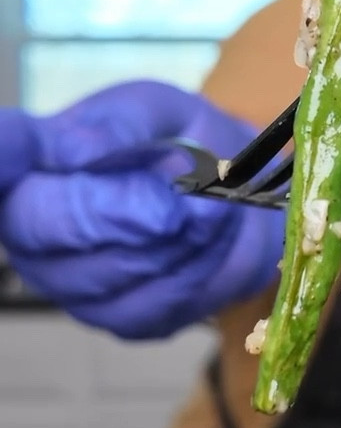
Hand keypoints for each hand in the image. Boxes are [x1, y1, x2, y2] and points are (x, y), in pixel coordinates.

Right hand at [0, 81, 284, 338]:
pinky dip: (196, 268)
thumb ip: (120, 124)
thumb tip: (74, 151)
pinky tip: (205, 239)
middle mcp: (26, 221)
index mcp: (28, 155)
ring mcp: (61, 277)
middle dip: (119, 209)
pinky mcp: (111, 315)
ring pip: (110, 269)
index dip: (1, 156)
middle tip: (175, 200)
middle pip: (42, 223)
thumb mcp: (157, 111)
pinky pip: (152, 302)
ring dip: (178, 236)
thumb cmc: (175, 140)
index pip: (0, 153)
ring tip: (208, 205)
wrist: (230, 197)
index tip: (4, 156)